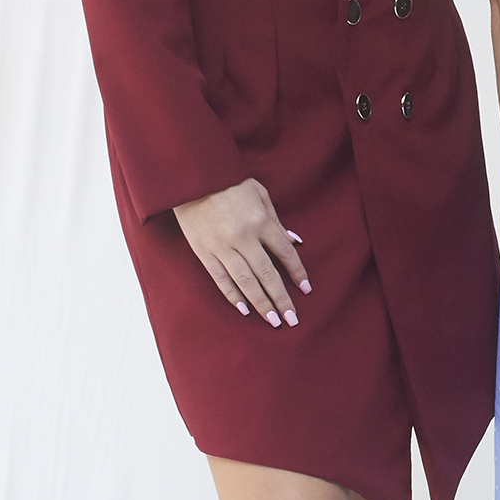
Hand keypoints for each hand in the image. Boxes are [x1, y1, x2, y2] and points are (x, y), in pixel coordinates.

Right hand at [175, 179, 309, 325]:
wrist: (193, 178)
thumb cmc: (231, 183)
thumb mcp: (260, 194)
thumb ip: (277, 220)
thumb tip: (295, 242)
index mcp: (261, 221)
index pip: (285, 253)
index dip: (297, 273)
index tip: (306, 290)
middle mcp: (243, 237)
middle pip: (267, 274)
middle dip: (281, 299)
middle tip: (292, 319)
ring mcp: (222, 247)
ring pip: (245, 282)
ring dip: (261, 303)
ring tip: (273, 321)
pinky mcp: (204, 252)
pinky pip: (221, 279)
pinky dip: (233, 295)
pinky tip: (244, 309)